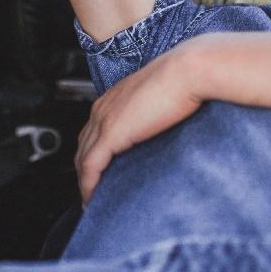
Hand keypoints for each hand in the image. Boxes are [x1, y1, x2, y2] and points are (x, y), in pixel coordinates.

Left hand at [74, 43, 204, 204]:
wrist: (187, 71)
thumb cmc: (183, 79)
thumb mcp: (161, 97)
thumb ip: (152, 112)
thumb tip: (160, 128)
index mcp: (114, 97)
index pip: (93, 131)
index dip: (93, 153)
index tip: (100, 172)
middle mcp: (103, 107)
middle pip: (83, 146)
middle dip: (84, 170)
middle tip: (92, 191)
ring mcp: (104, 120)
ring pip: (82, 159)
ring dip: (85, 181)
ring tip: (92, 200)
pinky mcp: (111, 134)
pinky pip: (91, 166)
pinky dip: (88, 185)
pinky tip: (92, 199)